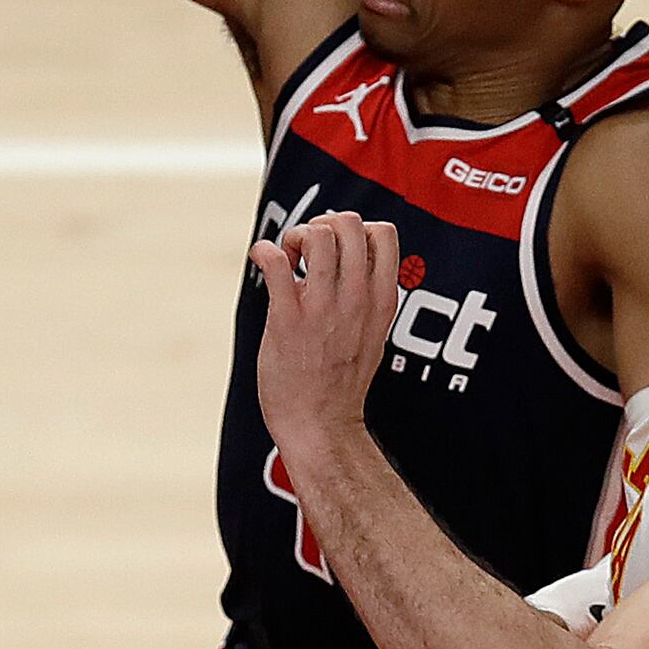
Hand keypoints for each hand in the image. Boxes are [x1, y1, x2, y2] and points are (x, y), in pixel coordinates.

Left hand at [250, 210, 399, 453]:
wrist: (320, 426)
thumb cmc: (341, 381)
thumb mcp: (374, 333)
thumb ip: (369, 295)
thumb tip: (352, 258)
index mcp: (380, 300)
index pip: (384, 232)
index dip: (354, 229)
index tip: (335, 253)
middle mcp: (356, 299)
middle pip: (348, 223)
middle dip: (322, 225)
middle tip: (307, 253)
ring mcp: (323, 308)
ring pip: (316, 233)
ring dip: (295, 236)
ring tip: (288, 261)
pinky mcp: (288, 319)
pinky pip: (274, 260)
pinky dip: (263, 250)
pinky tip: (263, 262)